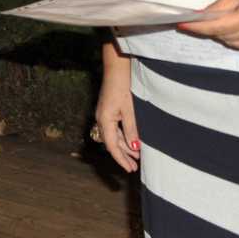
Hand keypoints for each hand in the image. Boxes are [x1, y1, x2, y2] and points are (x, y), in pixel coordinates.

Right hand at [94, 47, 139, 172]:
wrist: (116, 68)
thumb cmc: (123, 87)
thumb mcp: (130, 110)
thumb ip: (132, 129)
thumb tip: (135, 148)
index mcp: (105, 120)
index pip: (112, 146)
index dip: (121, 159)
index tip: (130, 169)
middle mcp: (102, 119)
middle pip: (112, 143)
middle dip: (123, 155)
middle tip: (134, 167)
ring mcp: (104, 114)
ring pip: (114, 136)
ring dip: (125, 146)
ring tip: (136, 157)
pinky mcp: (109, 110)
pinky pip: (115, 128)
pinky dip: (124, 137)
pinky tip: (132, 141)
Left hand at [177, 0, 238, 51]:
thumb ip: (219, 6)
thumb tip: (199, 16)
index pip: (217, 27)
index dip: (197, 28)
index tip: (181, 25)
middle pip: (223, 37)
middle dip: (211, 28)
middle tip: (202, 18)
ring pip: (232, 44)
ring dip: (224, 33)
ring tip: (229, 18)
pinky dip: (237, 37)